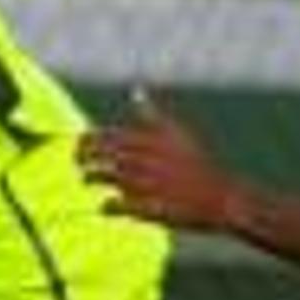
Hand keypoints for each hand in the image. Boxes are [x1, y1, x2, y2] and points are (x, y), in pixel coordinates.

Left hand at [80, 87, 240, 233]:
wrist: (222, 199)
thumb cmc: (198, 165)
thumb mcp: (178, 133)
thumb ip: (152, 114)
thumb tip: (136, 91)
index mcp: (151, 141)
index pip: (109, 136)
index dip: (89, 139)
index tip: (79, 142)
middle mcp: (146, 160)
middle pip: (103, 155)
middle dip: (84, 156)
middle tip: (77, 161)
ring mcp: (146, 184)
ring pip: (106, 177)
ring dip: (91, 177)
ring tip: (86, 179)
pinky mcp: (149, 208)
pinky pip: (117, 206)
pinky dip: (107, 205)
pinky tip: (104, 206)